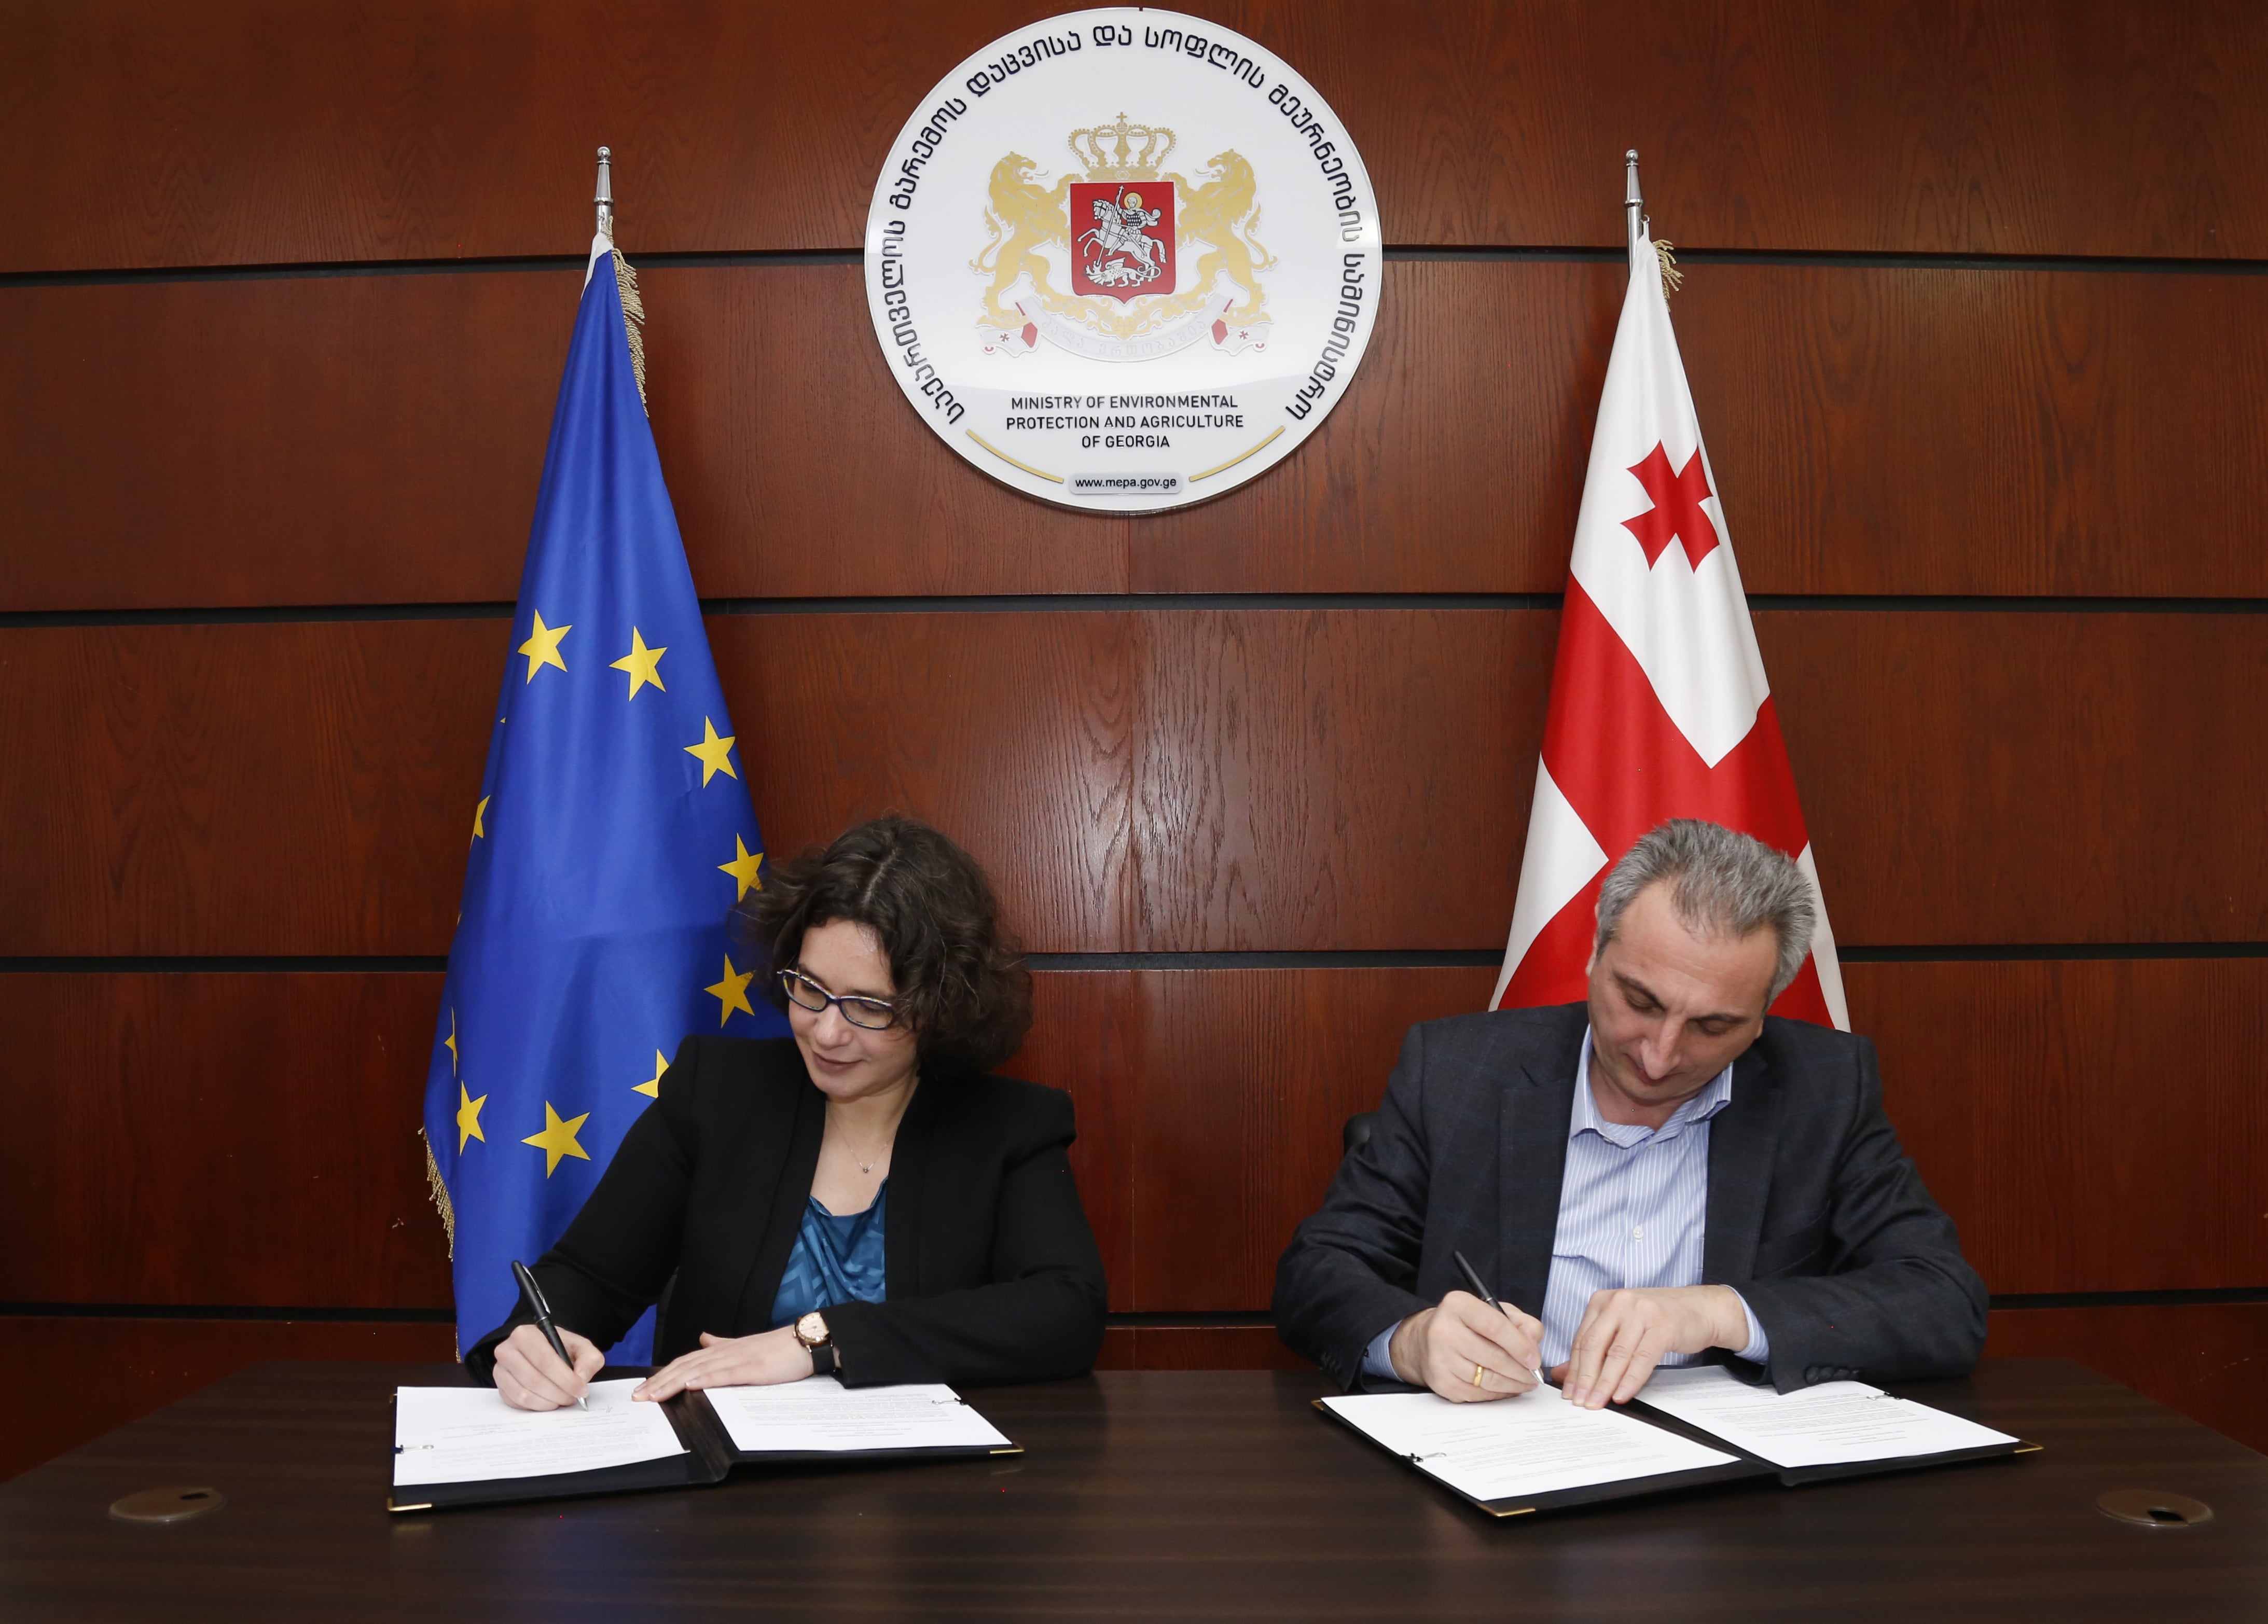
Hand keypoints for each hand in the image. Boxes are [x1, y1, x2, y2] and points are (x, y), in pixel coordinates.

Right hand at [494, 1323, 603, 1410]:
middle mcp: (507, 1350)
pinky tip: (548, 1401)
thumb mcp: (580, 1347)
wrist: (543, 1351)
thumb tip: (581, 1377)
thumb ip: (589, 1358)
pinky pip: (516, 1403)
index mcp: (525, 1334)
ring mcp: (500, 1370)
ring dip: (548, 1402)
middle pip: (534, 1379)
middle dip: (558, 1393)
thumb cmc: (560, 1348)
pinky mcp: (500, 1387)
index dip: (565, 1379)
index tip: (581, 1390)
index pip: (545, 1360)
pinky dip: (536, 1407)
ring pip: (524, 1394)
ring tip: (562, 1399)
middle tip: (573, 1398)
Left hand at [634, 1329, 812, 1400]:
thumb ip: (723, 1344)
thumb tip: (703, 1339)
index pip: (685, 1361)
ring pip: (699, 1369)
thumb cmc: (779, 1348)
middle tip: (638, 1396)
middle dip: (659, 1381)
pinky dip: (706, 1378)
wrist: (806, 1340)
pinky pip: (726, 1374)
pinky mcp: (753, 1368)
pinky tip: (691, 1384)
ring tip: (654, 1394)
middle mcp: (726, 1352)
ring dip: (674, 1382)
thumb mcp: (746, 1345)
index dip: (663, 1374)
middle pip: (685, 1366)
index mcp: (723, 1349)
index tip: (644, 1388)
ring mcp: (739, 1359)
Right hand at [1387, 1291, 1543, 1402]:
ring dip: (1514, 1385)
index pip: (1494, 1326)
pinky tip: (1507, 1387)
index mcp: (1458, 1305)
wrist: (1425, 1341)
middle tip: (1535, 1375)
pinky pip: (1479, 1395)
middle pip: (1494, 1357)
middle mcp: (1444, 1330)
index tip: (1535, 1360)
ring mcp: (1440, 1359)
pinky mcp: (1441, 1383)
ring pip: (1488, 1380)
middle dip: (1521, 1371)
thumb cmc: (1466, 1324)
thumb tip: (1533, 1347)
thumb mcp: (1494, 1311)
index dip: (1520, 1345)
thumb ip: (1521, 1323)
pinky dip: (1498, 1394)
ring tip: (1526, 1382)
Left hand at [1551, 1285, 1748, 1407]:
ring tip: (1597, 1402)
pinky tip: (1622, 1395)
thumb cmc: (1658, 1319)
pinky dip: (1630, 1380)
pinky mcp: (1662, 1325)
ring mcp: (1641, 1311)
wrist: (1699, 1308)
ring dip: (1605, 1383)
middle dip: (1585, 1378)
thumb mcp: (1621, 1328)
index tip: (1568, 1392)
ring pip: (1617, 1354)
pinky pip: (1641, 1358)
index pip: (1581, 1339)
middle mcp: (1619, 1302)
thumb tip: (1562, 1373)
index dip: (1573, 1369)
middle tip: (1580, 1401)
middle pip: (1594, 1346)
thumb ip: (1594, 1348)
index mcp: (1603, 1301)